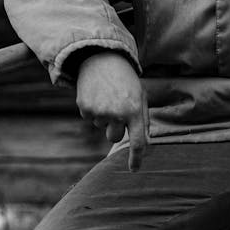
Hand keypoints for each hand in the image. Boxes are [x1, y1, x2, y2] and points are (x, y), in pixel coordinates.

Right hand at [76, 51, 147, 171]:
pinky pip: (90, 119)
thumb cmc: (125, 79)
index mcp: (134, 110)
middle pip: (115, 137)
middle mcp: (117, 113)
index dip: (136, 158)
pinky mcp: (85, 109)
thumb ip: (143, 119)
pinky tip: (97, 94)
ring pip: (102, 127)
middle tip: (117, 108)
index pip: (137, 141)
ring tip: (107, 95)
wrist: (101, 58)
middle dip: (116, 128)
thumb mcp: (140, 95)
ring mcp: (99, 112)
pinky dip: (93, 110)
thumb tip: (145, 142)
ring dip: (105, 116)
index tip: (134, 170)